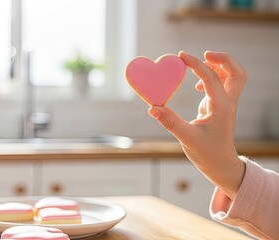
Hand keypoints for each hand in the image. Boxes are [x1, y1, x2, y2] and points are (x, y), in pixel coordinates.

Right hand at [148, 51, 246, 199]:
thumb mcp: (186, 138)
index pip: (212, 78)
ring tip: (196, 65)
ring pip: (232, 77)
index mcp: (221, 107)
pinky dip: (211, 77)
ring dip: (218, 66)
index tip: (181, 57)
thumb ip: (170, 122)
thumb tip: (152, 108)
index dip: (196, 65)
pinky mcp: (219, 107)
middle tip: (204, 53)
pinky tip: (197, 85)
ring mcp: (225, 104)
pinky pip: (221, 85)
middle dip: (223, 59)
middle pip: (236, 72)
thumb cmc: (207, 154)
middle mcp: (227, 103)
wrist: (221, 166)